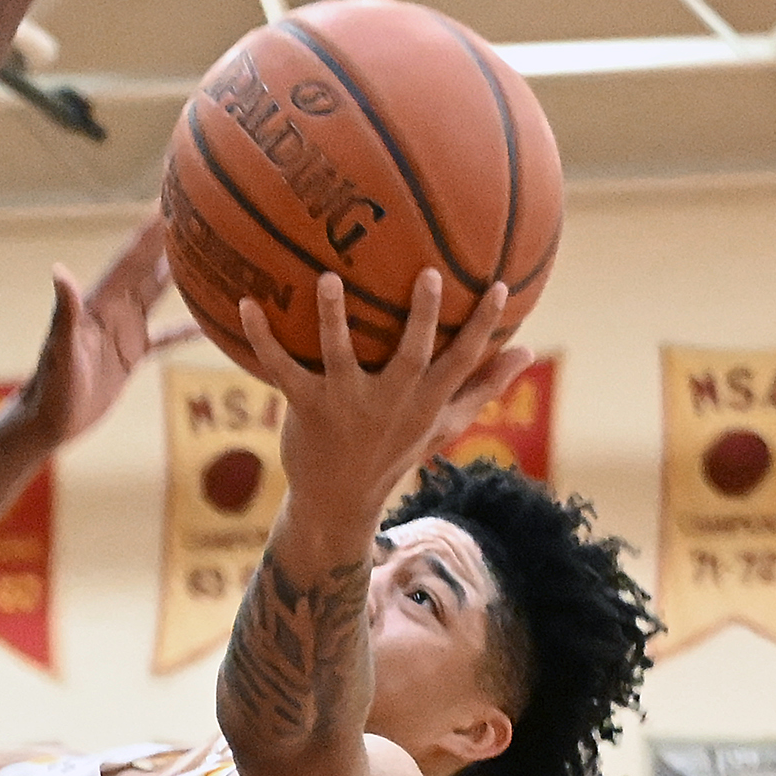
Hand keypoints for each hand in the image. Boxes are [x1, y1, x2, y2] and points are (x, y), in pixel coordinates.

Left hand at [13, 214, 196, 445]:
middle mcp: (116, 308)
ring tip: (213, 251)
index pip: (132, 257)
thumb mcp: (61, 352)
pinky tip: (213, 321)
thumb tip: (59, 271)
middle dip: (172, 236)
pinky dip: (188, 327)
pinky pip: (166, 335)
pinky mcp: (132, 353)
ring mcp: (126, 329)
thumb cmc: (51, 389)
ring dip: (183, 272)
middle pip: (150, 265)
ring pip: (160, 292)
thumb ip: (65, 312)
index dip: (151, 228)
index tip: (171, 198)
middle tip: (203, 209)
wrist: (48, 421)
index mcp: (101, 302)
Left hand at [239, 270, 531, 523]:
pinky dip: (262, 338)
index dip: (484, 327)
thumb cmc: (394, 452)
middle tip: (429, 274)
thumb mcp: (443, 425)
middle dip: (422, 317)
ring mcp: (346, 404)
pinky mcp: (306, 406)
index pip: (463, 362)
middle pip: (411, 355)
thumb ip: (482, 387)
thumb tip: (529, 351)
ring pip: (340, 355)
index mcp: (425, 401)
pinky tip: (247, 303)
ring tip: (327, 278)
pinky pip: (281, 367)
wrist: (338, 501)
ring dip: (333, 317)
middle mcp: (389, 401)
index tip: (501, 286)